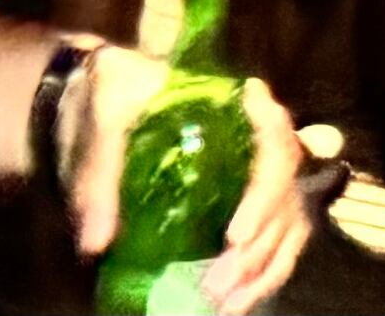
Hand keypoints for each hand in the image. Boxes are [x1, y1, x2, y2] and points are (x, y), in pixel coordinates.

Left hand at [58, 62, 311, 312]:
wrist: (99, 90)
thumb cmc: (113, 89)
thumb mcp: (105, 115)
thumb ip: (101, 173)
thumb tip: (96, 243)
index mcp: (238, 101)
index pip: (275, 139)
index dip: (265, 191)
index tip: (234, 236)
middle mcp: (259, 135)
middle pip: (285, 192)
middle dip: (258, 246)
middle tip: (217, 283)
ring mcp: (256, 171)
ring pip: (288, 221)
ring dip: (263, 268)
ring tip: (225, 301)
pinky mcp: (246, 200)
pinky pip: (276, 238)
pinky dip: (262, 275)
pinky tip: (237, 303)